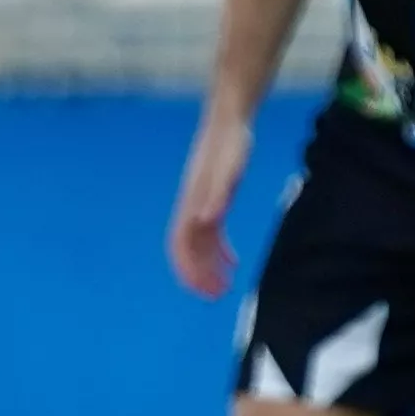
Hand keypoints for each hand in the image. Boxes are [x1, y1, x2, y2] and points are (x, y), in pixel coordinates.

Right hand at [167, 108, 253, 295]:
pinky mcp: (214, 200)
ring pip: (200, 245)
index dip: (189, 270)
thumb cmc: (230, 143)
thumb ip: (217, 194)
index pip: (181, 246)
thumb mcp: (227, 169)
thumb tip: (206, 220)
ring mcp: (202, 205)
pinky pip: (212, 234)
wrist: (230, 120)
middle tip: (218, 295)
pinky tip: (233, 261)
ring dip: (209, 267)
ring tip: (226, 286)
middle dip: (199, 275)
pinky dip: (221, 251)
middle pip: (189, 250)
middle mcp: (192, 208)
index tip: (204, 290)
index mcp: (191, 204)